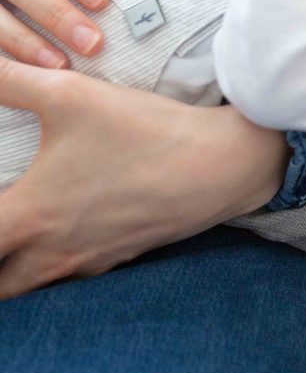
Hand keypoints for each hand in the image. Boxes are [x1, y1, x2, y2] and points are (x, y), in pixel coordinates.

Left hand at [0, 58, 289, 298]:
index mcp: (30, 217)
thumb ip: (12, 80)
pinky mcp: (117, 260)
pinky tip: (61, 237)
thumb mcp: (71, 94)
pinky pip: (68, 282)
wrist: (219, 166)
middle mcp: (51, 252)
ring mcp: (87, 262)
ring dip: (13, 273)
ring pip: (29, 291)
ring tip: (15, 240)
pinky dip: (50, 270)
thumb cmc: (143, 132)